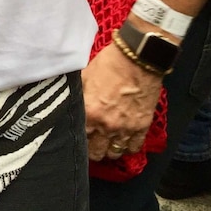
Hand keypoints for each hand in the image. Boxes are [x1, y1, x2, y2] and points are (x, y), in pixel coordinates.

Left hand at [82, 42, 162, 160]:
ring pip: (115, 153)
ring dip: (110, 149)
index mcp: (89, 113)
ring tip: (107, 142)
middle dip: (93, 149)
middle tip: (92, 141)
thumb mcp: (84, 77)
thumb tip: (68, 104)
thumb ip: (77, 96)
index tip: (77, 138)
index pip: (79, 139)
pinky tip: (124, 141)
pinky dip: (128, 147)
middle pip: (97, 152)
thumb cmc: (109, 63)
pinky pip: (134, 148)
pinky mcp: (142, 126)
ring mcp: (126, 128)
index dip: (77, 140)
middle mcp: (107, 126)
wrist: (137, 57)